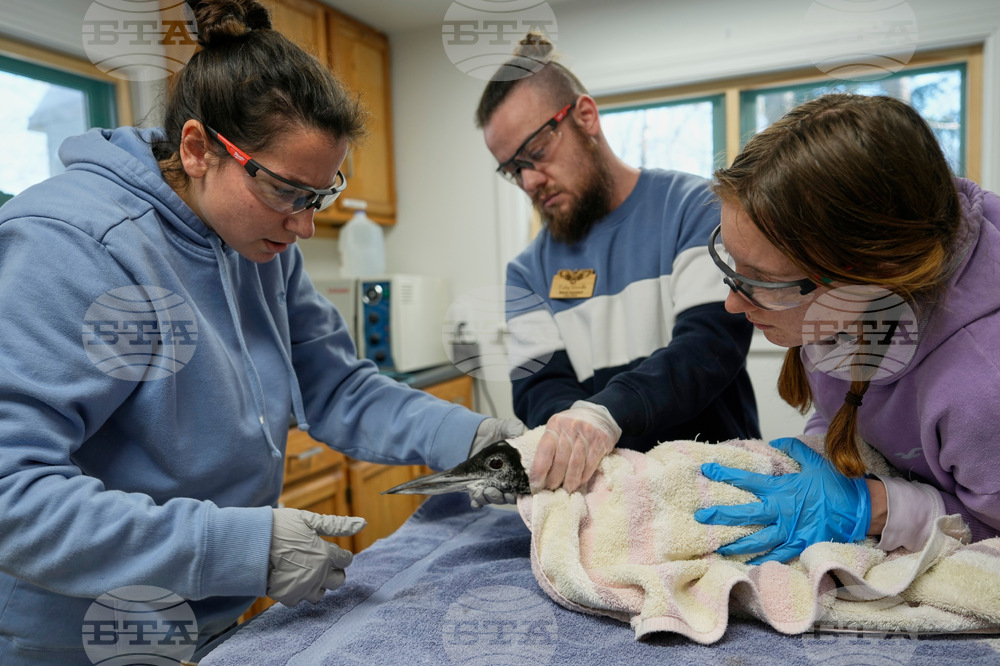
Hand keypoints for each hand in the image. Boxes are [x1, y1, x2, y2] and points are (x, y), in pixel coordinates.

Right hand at [267, 508, 365, 604]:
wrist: (247, 543)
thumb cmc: (278, 527)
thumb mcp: (308, 520)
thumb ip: (336, 525)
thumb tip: (363, 523)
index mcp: (325, 555)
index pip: (345, 560)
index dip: (341, 555)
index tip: (334, 553)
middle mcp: (318, 575)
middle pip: (338, 581)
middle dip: (334, 572)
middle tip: (323, 564)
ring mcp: (303, 588)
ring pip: (320, 594)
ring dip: (318, 585)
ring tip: (307, 573)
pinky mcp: (287, 597)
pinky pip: (300, 600)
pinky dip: (298, 591)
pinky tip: (292, 579)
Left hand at [468, 417, 525, 507]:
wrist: (473, 435)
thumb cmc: (493, 431)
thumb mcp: (503, 427)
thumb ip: (513, 428)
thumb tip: (519, 430)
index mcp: (518, 470)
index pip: (524, 486)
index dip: (522, 492)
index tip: (517, 492)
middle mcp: (507, 481)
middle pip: (508, 497)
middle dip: (503, 498)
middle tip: (498, 492)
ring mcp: (492, 485)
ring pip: (494, 499)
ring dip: (489, 499)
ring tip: (483, 492)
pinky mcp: (478, 488)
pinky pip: (478, 500)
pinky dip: (477, 502)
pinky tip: (475, 498)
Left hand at [532, 401, 620, 492]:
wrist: (597, 413)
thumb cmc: (572, 426)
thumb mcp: (557, 428)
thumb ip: (549, 446)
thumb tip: (539, 474)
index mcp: (555, 425)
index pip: (545, 450)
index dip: (539, 469)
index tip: (536, 484)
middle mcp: (571, 427)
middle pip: (560, 460)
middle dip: (554, 478)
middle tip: (551, 489)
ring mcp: (587, 434)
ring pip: (576, 464)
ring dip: (570, 480)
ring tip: (566, 489)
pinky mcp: (601, 441)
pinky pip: (590, 463)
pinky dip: (584, 476)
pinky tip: (579, 482)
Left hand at [694, 437, 870, 563]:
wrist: (861, 510)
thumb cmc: (835, 486)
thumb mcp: (815, 462)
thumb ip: (794, 449)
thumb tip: (777, 440)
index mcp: (781, 489)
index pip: (747, 480)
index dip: (725, 474)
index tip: (707, 470)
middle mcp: (781, 511)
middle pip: (744, 514)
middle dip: (720, 515)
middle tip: (700, 517)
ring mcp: (790, 531)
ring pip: (757, 540)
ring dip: (736, 544)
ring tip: (718, 549)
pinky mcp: (800, 546)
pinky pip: (778, 557)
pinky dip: (762, 563)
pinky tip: (748, 568)